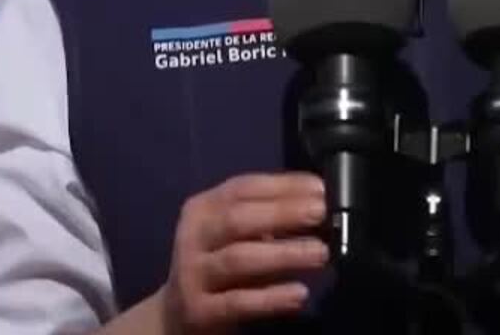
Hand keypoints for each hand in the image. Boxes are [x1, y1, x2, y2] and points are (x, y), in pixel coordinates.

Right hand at [154, 172, 327, 333]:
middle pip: (237, 219)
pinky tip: (299, 293)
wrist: (178, 313)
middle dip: (282, 213)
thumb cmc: (218, 262)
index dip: (283, 186)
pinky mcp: (199, 311)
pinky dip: (271, 298)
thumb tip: (318, 200)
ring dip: (283, 254)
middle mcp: (193, 237)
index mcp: (203, 209)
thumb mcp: (233, 233)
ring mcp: (193, 275)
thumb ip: (267, 215)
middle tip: (320, 213)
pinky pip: (238, 302)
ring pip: (238, 259)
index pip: (243, 189)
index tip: (319, 188)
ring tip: (320, 252)